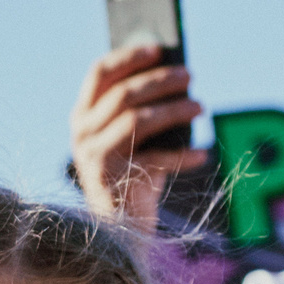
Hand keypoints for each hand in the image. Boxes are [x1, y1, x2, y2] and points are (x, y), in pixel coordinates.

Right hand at [71, 44, 208, 229]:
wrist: (118, 235)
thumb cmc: (132, 179)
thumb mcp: (132, 141)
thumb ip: (140, 110)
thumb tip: (175, 76)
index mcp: (81, 118)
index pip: (100, 74)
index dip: (128, 57)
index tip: (158, 48)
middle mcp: (81, 136)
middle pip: (123, 94)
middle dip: (160, 80)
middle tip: (190, 76)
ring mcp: (95, 159)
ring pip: (138, 119)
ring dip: (174, 110)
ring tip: (201, 107)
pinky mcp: (115, 181)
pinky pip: (157, 159)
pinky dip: (183, 155)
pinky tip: (203, 155)